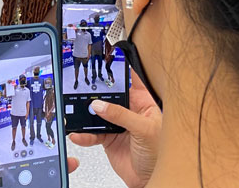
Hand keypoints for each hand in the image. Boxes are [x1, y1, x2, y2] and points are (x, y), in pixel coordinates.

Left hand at [0, 120, 79, 187]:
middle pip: (28, 170)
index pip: (5, 155)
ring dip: (52, 176)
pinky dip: (51, 184)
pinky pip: (39, 187)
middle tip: (63, 156)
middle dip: (47, 161)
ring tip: (67, 168)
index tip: (35, 130)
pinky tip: (59, 181)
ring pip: (37, 181)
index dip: (20, 142)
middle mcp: (0, 186)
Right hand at [69, 71, 161, 187]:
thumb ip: (121, 116)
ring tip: (78, 113)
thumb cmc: (160, 154)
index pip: (130, 81)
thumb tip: (100, 105)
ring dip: (87, 114)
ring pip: (98, 113)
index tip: (106, 61)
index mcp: (143, 103)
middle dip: (97, 92)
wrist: (149, 179)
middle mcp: (129, 111)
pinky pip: (92, 132)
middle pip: (109, 95)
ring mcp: (117, 124)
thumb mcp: (144, 130)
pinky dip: (84, 133)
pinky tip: (79, 133)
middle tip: (85, 88)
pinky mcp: (107, 138)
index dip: (120, 70)